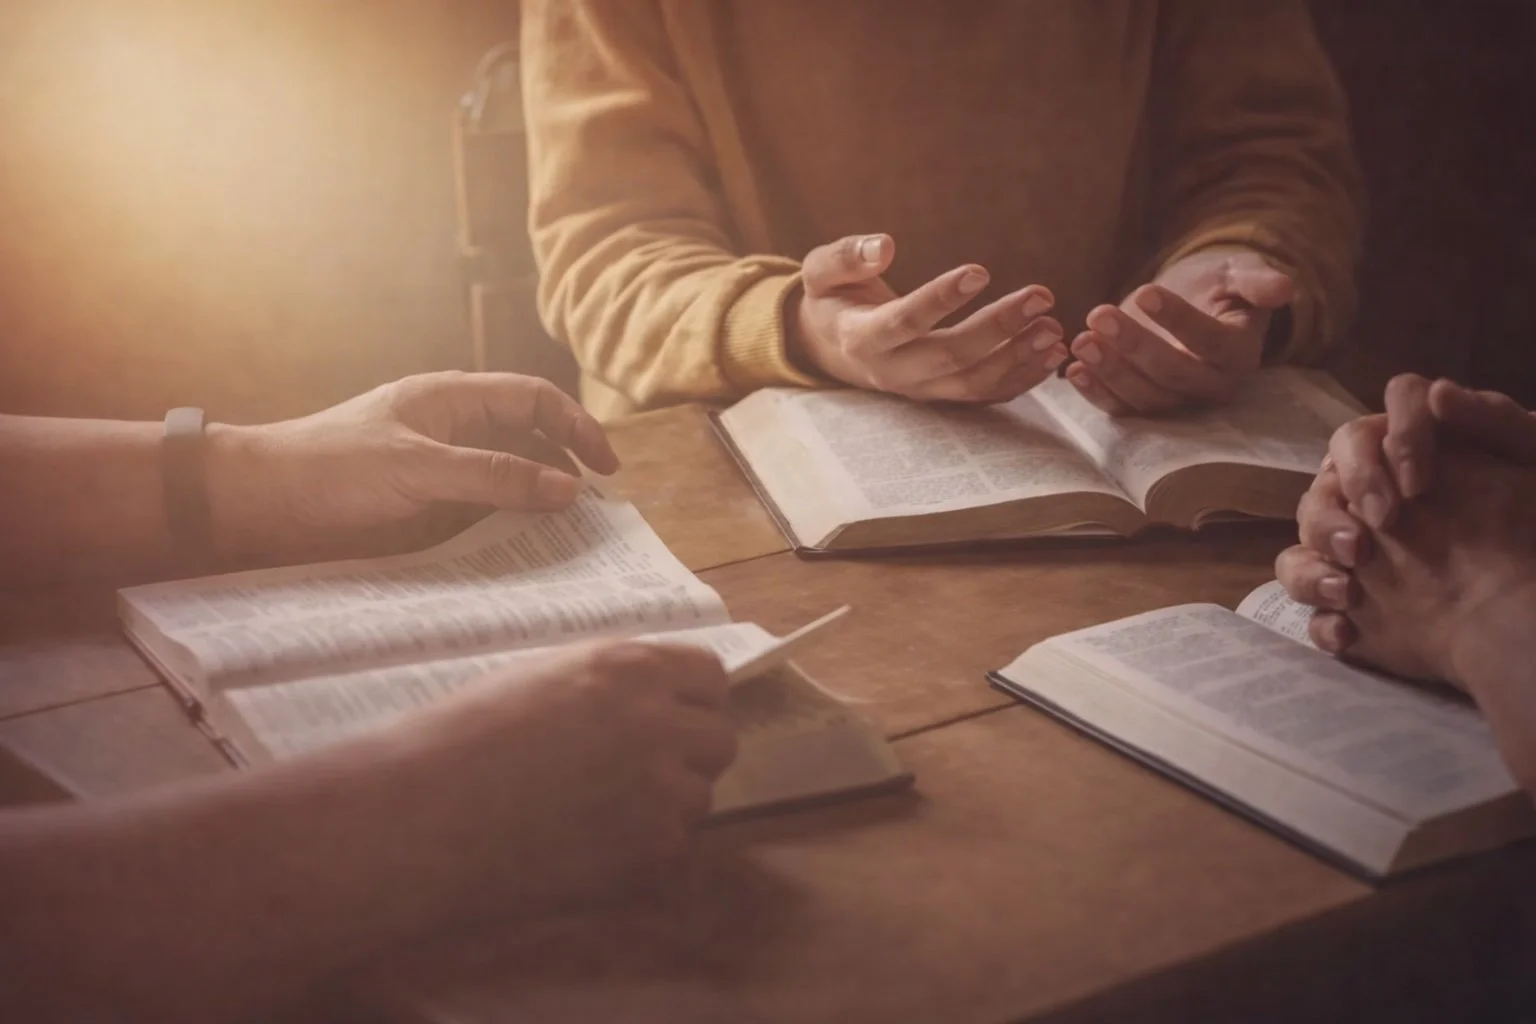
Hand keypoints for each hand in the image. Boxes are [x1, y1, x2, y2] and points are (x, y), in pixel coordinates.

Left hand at [205, 371, 617, 548]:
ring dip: (541, 500)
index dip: (576, 426)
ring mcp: (443, 469)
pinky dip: (512, 525)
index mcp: (453, 398)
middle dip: (566, 467)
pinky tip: (527, 548)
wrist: (262, 505)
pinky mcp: (429, 507)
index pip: (533, 399)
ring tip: (569, 534)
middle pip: (530, 439)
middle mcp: (454, 429)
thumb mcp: (419, 468)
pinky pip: (486, 511)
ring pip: (511, 477)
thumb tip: (568, 489)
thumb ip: (494, 476)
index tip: (606, 467)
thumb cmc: (331, 468)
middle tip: (594, 511)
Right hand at [389, 639, 736, 914]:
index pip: (711, 676)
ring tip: (599, 812)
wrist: (420, 817)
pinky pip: (673, 845)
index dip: (691, 700)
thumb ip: (612, 684)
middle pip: (720, 737)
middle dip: (688, 754)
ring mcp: (662, 788)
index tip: (670, 718)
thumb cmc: (460, 738)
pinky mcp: (652, 849)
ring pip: (700, 795)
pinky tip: (587, 846)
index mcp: (628, 666)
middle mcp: (658, 720)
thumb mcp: (545, 679)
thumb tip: (656, 698)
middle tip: (638, 773)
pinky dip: (642, 849)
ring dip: (667, 804)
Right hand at [789, 233, 1067, 402]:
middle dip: (999, 328)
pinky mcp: (940, 396)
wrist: (831, 347)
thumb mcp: (822, 271)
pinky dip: (1022, 379)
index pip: (905, 322)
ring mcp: (919, 390)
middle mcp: (893, 372)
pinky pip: (984, 397)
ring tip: (1054, 327)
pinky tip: (1051, 352)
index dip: (941, 299)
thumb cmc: (832, 298)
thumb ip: (846, 256)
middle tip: (1041, 295)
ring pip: (973, 384)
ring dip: (1018, 358)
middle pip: (950, 357)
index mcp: (862, 338)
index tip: (981, 270)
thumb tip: (884, 244)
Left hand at [1066, 247, 1291, 414]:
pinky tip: (1072, 369)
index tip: (1144, 291)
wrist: (1193, 301)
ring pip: (1145, 398)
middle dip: (1134, 346)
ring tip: (1082, 340)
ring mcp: (1177, 401)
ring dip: (1109, 371)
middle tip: (1099, 315)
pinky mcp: (1145, 405)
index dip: (1178, 320)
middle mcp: (1212, 386)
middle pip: (1173, 375)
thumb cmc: (1218, 284)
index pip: (1210, 342)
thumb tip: (1286, 288)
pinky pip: (1121, 409)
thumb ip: (1256, 281)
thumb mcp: (1237, 273)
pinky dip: (1095, 393)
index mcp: (1241, 354)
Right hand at [1277, 377, 1535, 654]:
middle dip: (1342, 505)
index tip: (1420, 484)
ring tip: (1347, 587)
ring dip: (1313, 563)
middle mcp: (1366, 496)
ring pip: (1303, 544)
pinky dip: (1320, 619)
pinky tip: (1348, 630)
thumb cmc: (1535, 520)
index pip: (1373, 428)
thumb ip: (1493, 421)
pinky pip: (1311, 608)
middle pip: (1325, 482)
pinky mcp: (1350, 603)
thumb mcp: (1530, 461)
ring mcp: (1352, 550)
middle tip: (1379, 527)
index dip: (1386, 449)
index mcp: (1402, 456)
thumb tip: (1439, 394)